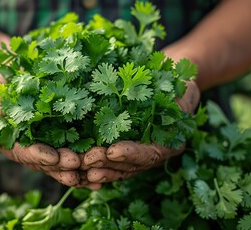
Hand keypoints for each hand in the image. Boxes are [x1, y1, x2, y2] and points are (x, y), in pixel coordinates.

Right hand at [0, 68, 83, 186]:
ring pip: (63, 165)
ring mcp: (48, 147)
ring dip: (78, 171)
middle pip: (46, 163)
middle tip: (77, 164)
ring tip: (94, 175)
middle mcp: (30, 149)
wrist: (16, 78)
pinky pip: (77, 155)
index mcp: (10, 142)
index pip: (23, 152)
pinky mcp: (64, 142)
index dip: (37, 155)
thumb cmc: (1, 82)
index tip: (52, 156)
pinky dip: (88, 166)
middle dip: (61, 165)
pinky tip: (103, 175)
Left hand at [81, 81, 199, 183]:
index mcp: (171, 143)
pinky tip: (77, 165)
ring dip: (97, 168)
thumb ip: (165, 92)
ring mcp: (137, 157)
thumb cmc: (170, 82)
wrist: (167, 87)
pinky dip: (93, 164)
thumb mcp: (173, 85)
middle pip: (129, 166)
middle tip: (87, 160)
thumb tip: (152, 82)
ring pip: (116, 168)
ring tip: (78, 166)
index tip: (112, 151)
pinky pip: (107, 162)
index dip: (131, 153)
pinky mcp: (122, 152)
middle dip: (107, 164)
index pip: (149, 153)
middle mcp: (154, 154)